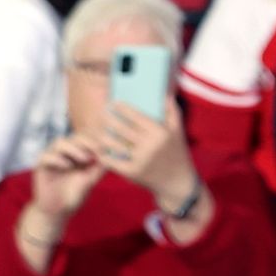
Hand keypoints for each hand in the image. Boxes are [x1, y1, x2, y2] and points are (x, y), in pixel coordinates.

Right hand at [26, 135, 106, 230]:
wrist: (57, 211)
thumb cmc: (76, 195)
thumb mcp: (91, 180)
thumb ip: (99, 168)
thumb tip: (112, 154)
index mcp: (77, 153)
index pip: (86, 138)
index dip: (96, 139)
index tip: (106, 146)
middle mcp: (64, 152)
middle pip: (74, 137)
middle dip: (87, 141)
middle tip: (97, 150)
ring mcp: (51, 157)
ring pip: (60, 142)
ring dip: (74, 148)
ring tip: (84, 159)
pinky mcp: (40, 166)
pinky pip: (46, 156)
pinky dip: (57, 159)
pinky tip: (67, 166)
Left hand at [93, 104, 203, 219]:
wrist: (177, 181)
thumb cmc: (177, 152)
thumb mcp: (178, 131)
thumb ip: (172, 111)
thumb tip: (164, 94)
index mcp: (160, 132)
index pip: (138, 117)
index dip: (124, 109)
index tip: (113, 103)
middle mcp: (150, 145)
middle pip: (123, 129)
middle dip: (109, 120)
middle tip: (100, 114)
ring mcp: (140, 160)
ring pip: (115, 145)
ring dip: (103, 137)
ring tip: (96, 130)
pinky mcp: (133, 172)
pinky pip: (113, 162)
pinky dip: (104, 155)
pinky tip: (98, 150)